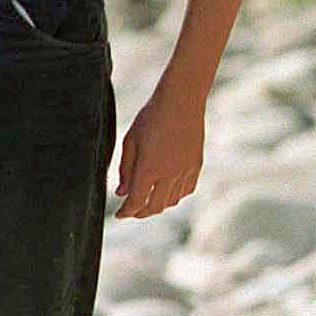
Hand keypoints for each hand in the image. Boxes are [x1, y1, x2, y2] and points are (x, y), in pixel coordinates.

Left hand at [112, 85, 205, 218]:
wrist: (182, 100)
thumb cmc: (152, 116)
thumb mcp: (131, 141)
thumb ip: (125, 169)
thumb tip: (121, 192)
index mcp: (149, 168)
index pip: (136, 202)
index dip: (126, 212)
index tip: (118, 214)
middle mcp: (169, 174)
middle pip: (154, 207)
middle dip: (140, 212)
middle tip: (131, 211)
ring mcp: (185, 171)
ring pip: (172, 201)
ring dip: (158, 204)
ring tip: (148, 199)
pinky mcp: (196, 166)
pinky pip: (186, 190)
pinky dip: (175, 195)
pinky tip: (167, 189)